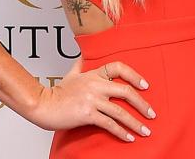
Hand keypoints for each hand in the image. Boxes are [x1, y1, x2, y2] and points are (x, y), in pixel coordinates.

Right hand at [28, 59, 155, 141]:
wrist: (42, 105)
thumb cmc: (56, 92)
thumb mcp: (71, 75)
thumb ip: (80, 66)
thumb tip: (82, 56)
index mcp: (94, 74)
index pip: (119, 68)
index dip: (134, 75)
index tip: (145, 85)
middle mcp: (96, 85)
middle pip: (126, 91)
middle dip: (142, 104)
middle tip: (152, 114)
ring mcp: (92, 100)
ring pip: (120, 111)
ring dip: (135, 123)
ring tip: (145, 131)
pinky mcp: (87, 114)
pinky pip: (109, 124)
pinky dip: (121, 132)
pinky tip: (129, 138)